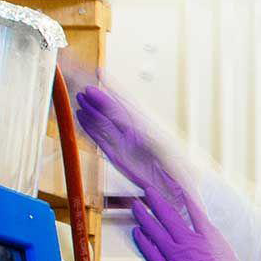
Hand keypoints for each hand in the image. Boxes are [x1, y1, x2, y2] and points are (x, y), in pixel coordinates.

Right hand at [69, 74, 184, 199]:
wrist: (180, 188)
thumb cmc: (178, 166)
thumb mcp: (158, 146)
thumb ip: (139, 131)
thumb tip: (122, 116)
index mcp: (147, 124)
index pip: (125, 101)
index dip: (113, 86)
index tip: (100, 73)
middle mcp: (135, 131)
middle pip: (111, 109)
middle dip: (98, 97)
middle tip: (84, 86)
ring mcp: (125, 143)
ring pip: (104, 122)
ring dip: (91, 110)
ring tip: (79, 97)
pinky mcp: (118, 156)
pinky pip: (101, 138)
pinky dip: (90, 128)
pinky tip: (81, 117)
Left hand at [124, 160, 248, 260]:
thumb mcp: (229, 256)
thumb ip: (215, 242)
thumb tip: (208, 234)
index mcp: (207, 238)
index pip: (192, 208)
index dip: (183, 194)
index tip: (175, 184)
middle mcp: (188, 244)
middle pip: (168, 215)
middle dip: (157, 200)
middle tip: (148, 191)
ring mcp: (174, 257)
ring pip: (154, 230)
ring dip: (144, 217)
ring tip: (137, 207)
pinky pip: (148, 251)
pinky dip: (141, 240)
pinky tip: (136, 232)